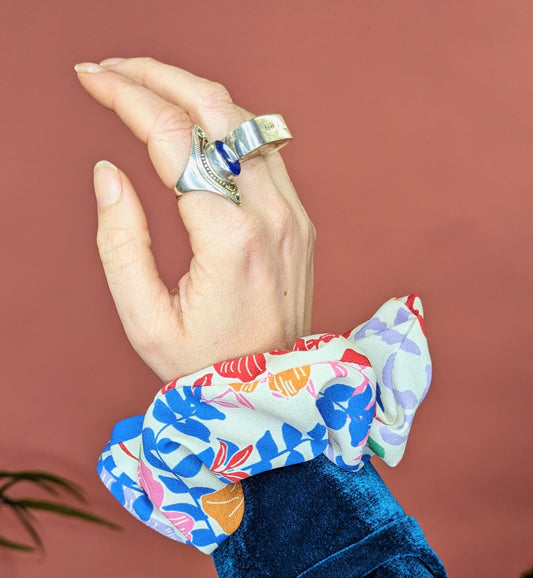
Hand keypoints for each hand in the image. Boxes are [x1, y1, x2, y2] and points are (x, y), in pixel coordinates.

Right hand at [75, 57, 314, 382]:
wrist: (269, 390)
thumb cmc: (205, 364)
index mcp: (230, 239)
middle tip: (112, 69)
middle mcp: (271, 216)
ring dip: (191, 93)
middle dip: (158, 76)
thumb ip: (120, 244)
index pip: (175, 139)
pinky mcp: (299, 221)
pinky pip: (263, 150)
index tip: (92, 79)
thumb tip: (109, 173)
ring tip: (144, 86)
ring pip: (245, 122)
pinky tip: (192, 122)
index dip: (127, 97)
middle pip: (216, 111)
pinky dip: (223, 123)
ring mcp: (293, 215)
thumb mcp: (146, 320)